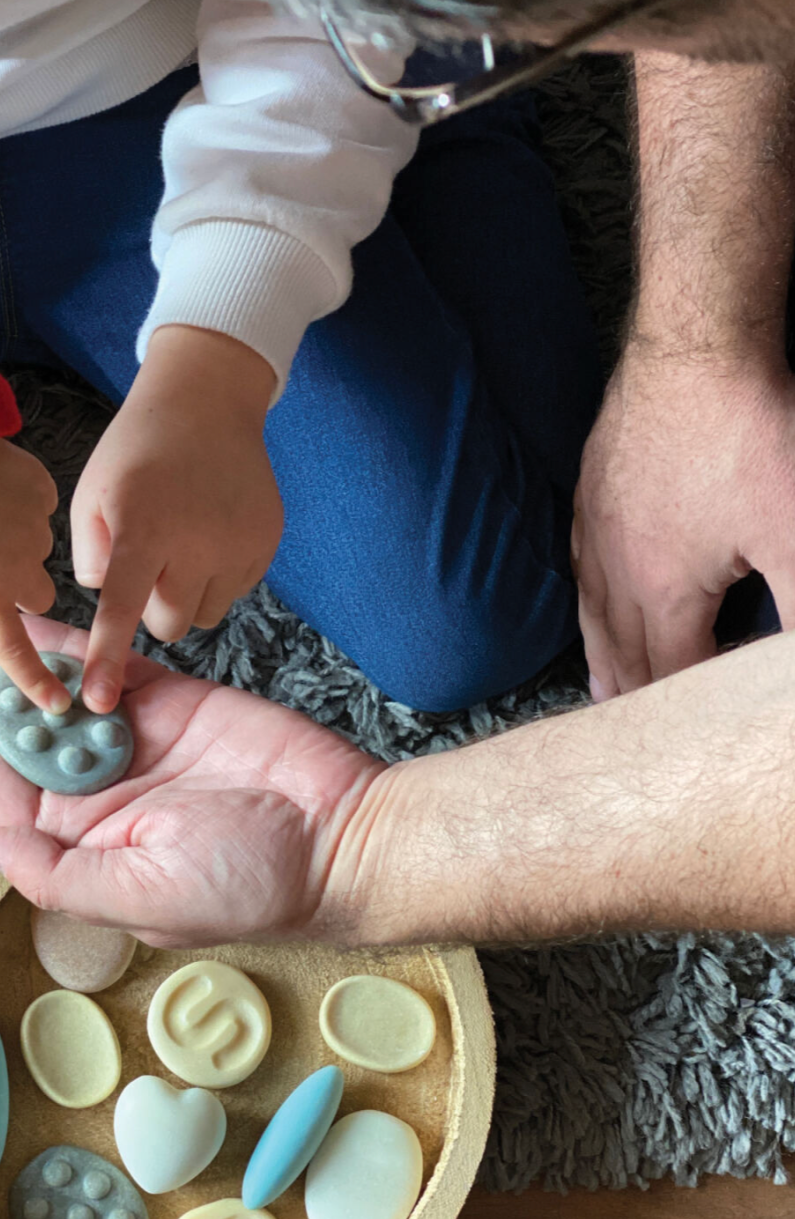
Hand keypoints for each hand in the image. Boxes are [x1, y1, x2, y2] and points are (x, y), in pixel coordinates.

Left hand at [0, 441, 70, 712]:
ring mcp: (36, 526)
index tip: (56, 700)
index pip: (15, 650)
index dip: (35, 679)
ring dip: (14, 536)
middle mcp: (20, 568)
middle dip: (22, 585)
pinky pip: (38, 502)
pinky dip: (20, 498)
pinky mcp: (42, 488)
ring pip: (36, 544)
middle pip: (38, 595)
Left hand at [0, 615, 381, 946]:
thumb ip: (55, 871)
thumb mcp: (139, 892)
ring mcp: (124, 735)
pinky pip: (97, 660)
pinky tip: (10, 611)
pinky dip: (55, 637)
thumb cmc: (247, 882)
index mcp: (72, 834)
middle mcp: (87, 782)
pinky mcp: (166, 696)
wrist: (339, 835)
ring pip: (35, 685)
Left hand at [71, 326, 282, 712]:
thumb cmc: (136, 450)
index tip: (99, 703)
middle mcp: (197, 540)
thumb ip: (90, 555)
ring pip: (204, 614)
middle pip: (169, 625)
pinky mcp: (266, 543)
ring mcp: (239, 544)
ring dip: (186, 596)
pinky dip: (215, 577)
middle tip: (148, 567)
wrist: (207, 400)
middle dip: (153, 609)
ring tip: (180, 547)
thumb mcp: (92, 493)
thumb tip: (108, 598)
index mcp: (144, 526)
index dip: (108, 659)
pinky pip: (234, 592)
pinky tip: (207, 536)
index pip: (122, 608)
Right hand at [573, 342, 794, 700]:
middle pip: (621, 656)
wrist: (693, 346)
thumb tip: (787, 669)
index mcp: (662, 594)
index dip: (684, 711)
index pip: (671, 675)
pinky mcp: (592, 494)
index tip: (695, 734)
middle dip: (633, 700)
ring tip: (603, 692)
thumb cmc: (746, 433)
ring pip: (593, 618)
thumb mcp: (794, 534)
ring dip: (602, 662)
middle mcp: (616, 572)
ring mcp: (596, 532)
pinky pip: (580, 568)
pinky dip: (588, 604)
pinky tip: (594, 600)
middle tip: (634, 736)